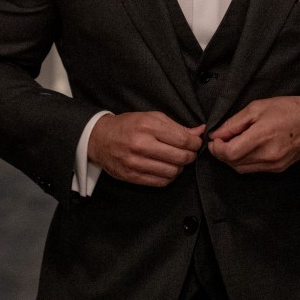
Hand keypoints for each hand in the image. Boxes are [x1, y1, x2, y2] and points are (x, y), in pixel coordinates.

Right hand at [88, 112, 205, 186]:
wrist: (99, 139)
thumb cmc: (128, 125)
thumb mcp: (151, 117)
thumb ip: (176, 126)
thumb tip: (199, 131)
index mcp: (147, 126)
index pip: (182, 140)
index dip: (195, 143)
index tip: (196, 143)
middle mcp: (141, 144)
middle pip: (180, 157)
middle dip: (190, 156)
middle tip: (189, 153)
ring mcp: (135, 162)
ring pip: (172, 172)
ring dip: (180, 168)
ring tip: (176, 161)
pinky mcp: (132, 176)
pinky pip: (160, 182)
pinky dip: (169, 177)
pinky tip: (167, 169)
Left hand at [208, 95, 299, 173]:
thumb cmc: (287, 110)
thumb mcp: (257, 107)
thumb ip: (234, 123)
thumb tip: (217, 134)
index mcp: (262, 136)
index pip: (229, 153)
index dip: (216, 149)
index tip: (214, 140)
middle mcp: (268, 155)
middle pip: (233, 163)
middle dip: (221, 154)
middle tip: (220, 141)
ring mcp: (274, 165)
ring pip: (242, 169)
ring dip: (231, 159)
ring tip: (232, 145)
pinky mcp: (278, 169)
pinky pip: (254, 170)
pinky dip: (244, 162)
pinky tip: (245, 150)